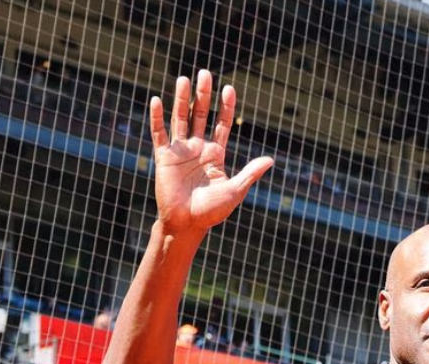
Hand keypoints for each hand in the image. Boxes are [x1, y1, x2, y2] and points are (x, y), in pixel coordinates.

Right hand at [148, 70, 272, 234]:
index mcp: (216, 154)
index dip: (225, 107)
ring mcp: (180, 151)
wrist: (187, 224)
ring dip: (181, 99)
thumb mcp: (235, 190)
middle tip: (205, 73)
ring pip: (180, 119)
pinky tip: (157, 100)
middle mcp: (198, 148)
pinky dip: (157, 118)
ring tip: (184, 79)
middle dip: (203, 95)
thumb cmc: (212, 211)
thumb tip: (270, 160)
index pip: (221, 124)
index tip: (229, 89)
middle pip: (200, 115)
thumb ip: (250, 173)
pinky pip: (159, 134)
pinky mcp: (164, 157)